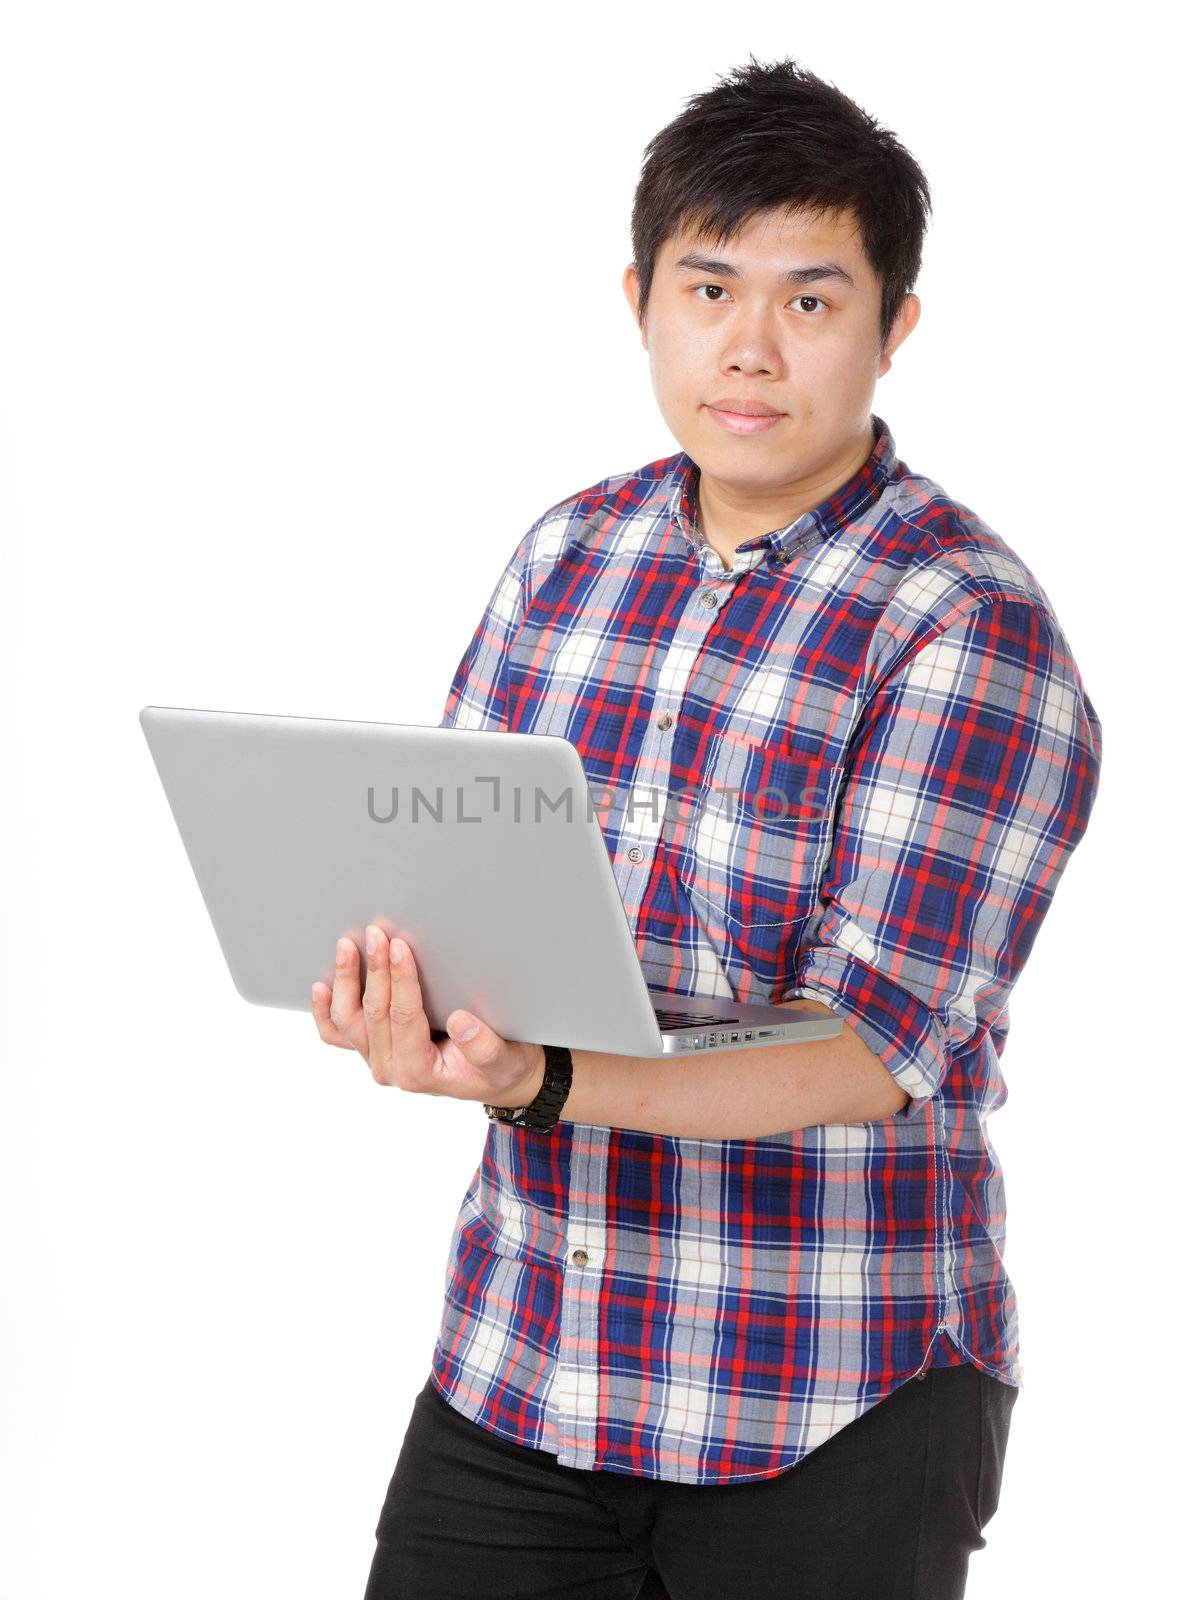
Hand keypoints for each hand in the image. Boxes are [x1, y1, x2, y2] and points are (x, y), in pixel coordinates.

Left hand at [310, 924, 546, 1106]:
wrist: (497, 1078)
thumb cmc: (501, 1066)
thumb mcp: (504, 1059)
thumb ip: (484, 1048)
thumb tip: (460, 1022)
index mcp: (420, 1072)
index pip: (404, 1018)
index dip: (401, 980)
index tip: (401, 947)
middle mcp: (392, 1068)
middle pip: (374, 1013)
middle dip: (375, 970)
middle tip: (376, 934)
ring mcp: (378, 1059)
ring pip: (348, 1020)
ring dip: (346, 981)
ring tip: (347, 947)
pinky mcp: (372, 1049)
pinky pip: (339, 1033)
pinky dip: (325, 1011)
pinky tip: (321, 987)